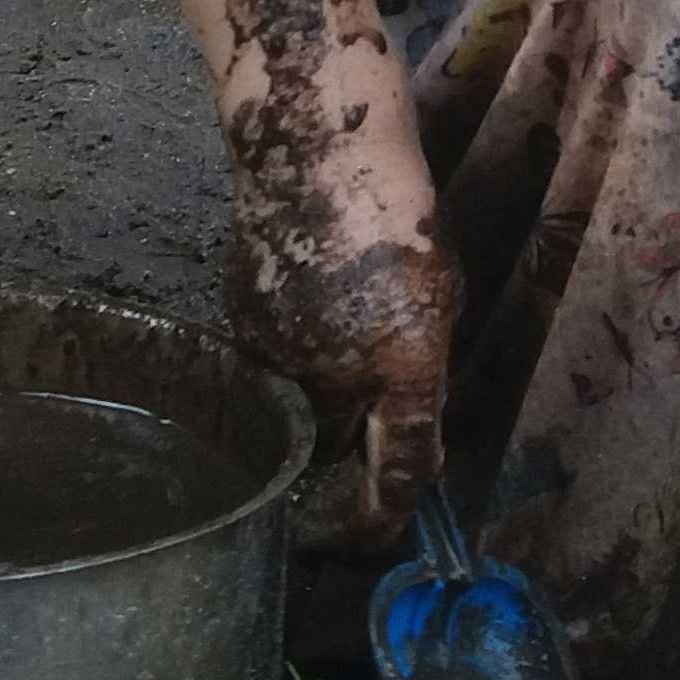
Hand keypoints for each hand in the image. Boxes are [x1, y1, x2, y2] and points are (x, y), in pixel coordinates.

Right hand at [230, 193, 458, 543]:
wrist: (314, 150)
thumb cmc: (398, 209)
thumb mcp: (439, 293)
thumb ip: (423, 366)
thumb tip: (405, 416)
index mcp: (401, 368)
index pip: (396, 473)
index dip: (387, 516)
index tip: (382, 529)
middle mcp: (333, 376)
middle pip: (331, 453)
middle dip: (341, 460)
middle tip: (351, 446)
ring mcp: (277, 353)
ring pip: (292, 414)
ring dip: (310, 407)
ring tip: (328, 354)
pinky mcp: (240, 328)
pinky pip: (265, 370)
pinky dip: (283, 362)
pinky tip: (300, 317)